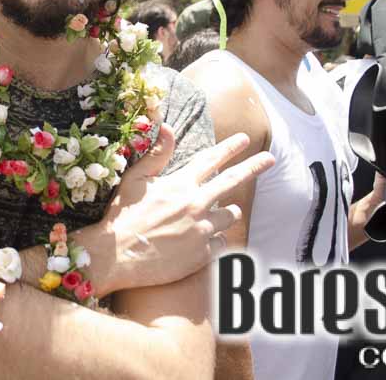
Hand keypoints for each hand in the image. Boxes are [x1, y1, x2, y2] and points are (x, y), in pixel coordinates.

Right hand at [88, 128, 273, 295]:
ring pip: (230, 215)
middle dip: (254, 166)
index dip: (230, 147)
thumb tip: (169, 127)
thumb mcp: (135, 180)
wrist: (115, 257)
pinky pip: (221, 243)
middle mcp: (196, 204)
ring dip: (226, 212)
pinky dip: (215, 239)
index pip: (211, 159)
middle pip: (233, 180)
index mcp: (180, 184)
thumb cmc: (121, 216)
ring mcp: (202, 230)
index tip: (245, 139)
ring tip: (215, 215)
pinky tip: (201, 241)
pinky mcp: (202, 255)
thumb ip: (157, 155)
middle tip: (270, 159)